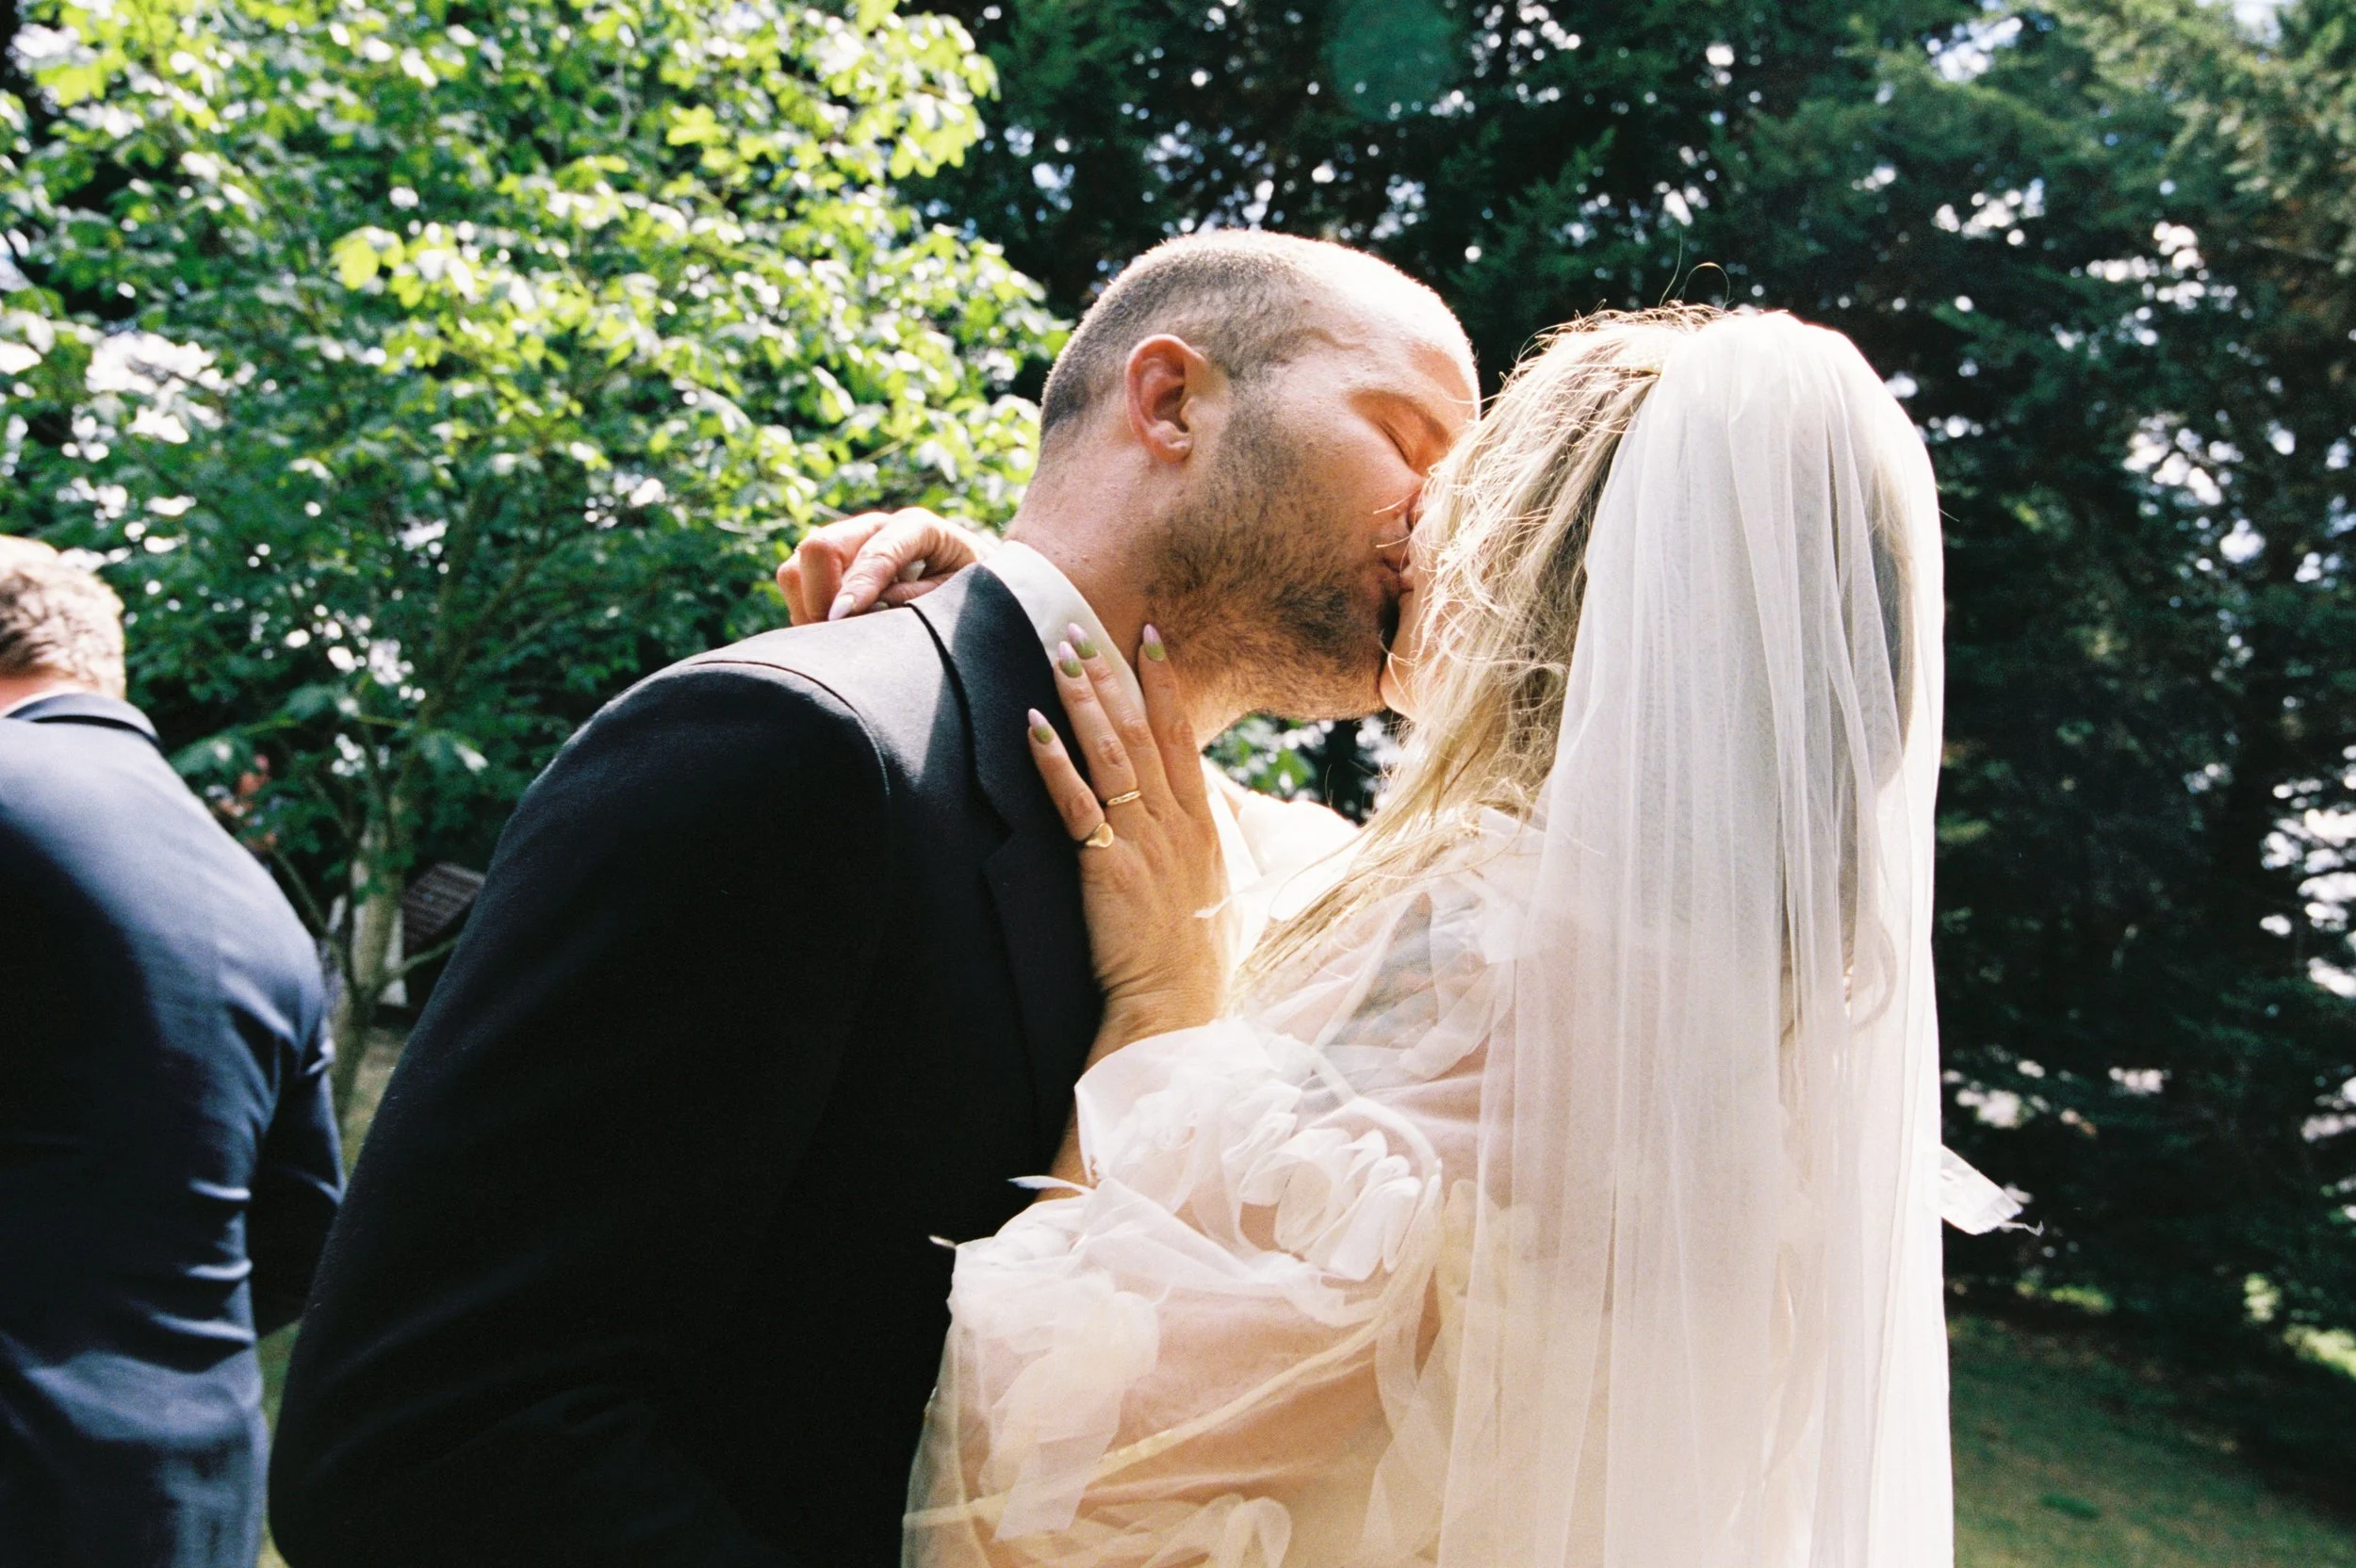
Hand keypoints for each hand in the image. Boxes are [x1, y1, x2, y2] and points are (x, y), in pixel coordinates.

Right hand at [775, 507, 990, 624]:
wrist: (973, 578)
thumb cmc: (971, 588)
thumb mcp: (958, 595)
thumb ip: (918, 600)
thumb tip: (866, 610)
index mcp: (915, 527)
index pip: (875, 553)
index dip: (856, 588)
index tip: (840, 619)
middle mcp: (874, 527)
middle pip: (819, 548)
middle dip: (820, 597)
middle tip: (839, 636)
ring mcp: (847, 543)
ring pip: (795, 568)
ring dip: (807, 608)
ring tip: (837, 638)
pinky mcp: (829, 565)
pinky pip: (794, 586)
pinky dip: (804, 613)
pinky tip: (836, 630)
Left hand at [1027, 623, 1232, 1060]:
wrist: (1178, 1007)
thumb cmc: (1195, 958)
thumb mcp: (1217, 888)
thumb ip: (1208, 839)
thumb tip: (1204, 804)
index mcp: (1204, 824)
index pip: (1183, 735)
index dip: (1165, 682)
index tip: (1149, 636)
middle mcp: (1178, 823)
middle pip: (1145, 732)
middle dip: (1113, 675)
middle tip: (1083, 628)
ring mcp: (1144, 842)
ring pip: (1113, 755)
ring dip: (1085, 702)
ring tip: (1060, 656)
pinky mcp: (1108, 867)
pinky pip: (1077, 803)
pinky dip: (1054, 762)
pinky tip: (1033, 728)